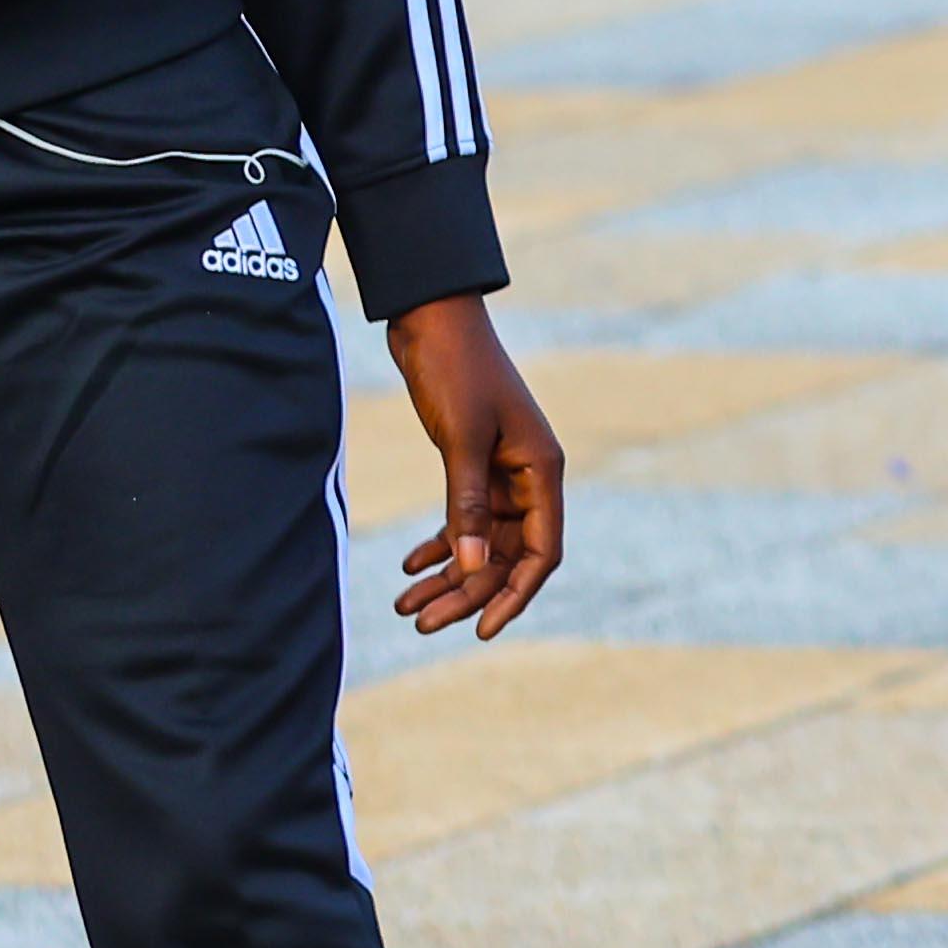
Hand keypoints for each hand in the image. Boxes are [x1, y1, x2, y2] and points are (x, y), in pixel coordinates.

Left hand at [386, 296, 565, 639]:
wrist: (432, 319)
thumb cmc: (455, 371)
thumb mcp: (461, 439)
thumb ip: (466, 504)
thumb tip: (468, 568)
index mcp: (541, 469)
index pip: (542, 551)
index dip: (514, 594)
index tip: (480, 629)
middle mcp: (528, 475)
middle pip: (506, 554)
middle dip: (466, 591)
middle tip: (421, 623)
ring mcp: (501, 471)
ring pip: (480, 541)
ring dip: (447, 575)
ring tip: (406, 606)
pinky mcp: (472, 462)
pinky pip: (463, 518)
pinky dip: (439, 544)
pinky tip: (409, 567)